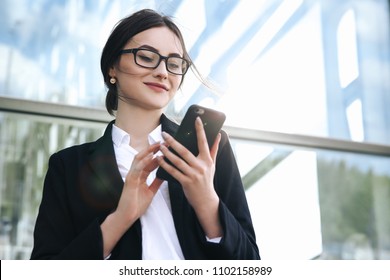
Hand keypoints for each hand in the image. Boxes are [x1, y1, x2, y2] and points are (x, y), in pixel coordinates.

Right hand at [116, 142, 162, 223]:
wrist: (128, 216)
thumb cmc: (137, 205)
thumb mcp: (151, 192)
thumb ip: (156, 182)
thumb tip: (165, 174)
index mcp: (140, 176)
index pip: (149, 162)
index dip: (158, 155)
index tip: (167, 149)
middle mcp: (136, 173)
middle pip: (144, 157)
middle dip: (153, 149)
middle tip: (164, 142)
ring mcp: (132, 176)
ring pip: (139, 159)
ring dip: (149, 151)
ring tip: (158, 145)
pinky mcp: (130, 181)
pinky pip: (137, 168)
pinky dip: (144, 161)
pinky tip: (151, 156)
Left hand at [158, 117, 222, 237]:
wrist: (206, 199)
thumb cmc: (208, 180)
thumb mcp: (213, 165)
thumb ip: (214, 149)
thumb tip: (220, 135)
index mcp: (207, 160)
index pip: (204, 142)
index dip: (200, 130)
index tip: (197, 119)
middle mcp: (201, 166)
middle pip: (185, 151)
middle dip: (173, 141)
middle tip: (164, 134)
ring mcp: (193, 175)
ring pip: (177, 161)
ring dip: (167, 153)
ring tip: (160, 146)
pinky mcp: (186, 182)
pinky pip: (173, 172)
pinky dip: (166, 165)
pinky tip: (160, 159)